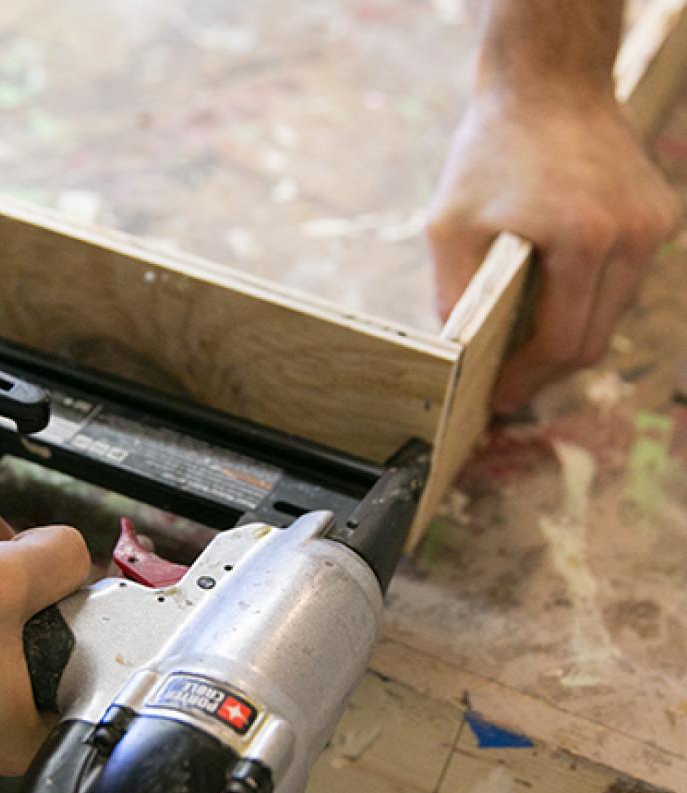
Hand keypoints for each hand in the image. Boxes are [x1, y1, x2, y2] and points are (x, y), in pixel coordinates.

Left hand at [427, 91, 680, 411]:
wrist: (549, 81)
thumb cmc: (491, 152)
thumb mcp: (450, 226)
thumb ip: (454, 294)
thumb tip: (457, 355)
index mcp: (584, 240)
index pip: (563, 343)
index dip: (528, 380)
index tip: (499, 397)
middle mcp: (631, 236)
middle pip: (593, 340)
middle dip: (546, 371)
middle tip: (509, 385)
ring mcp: (652, 225)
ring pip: (611, 315)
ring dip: (568, 337)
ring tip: (524, 348)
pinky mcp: (657, 215)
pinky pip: (622, 283)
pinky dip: (586, 302)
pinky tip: (552, 303)